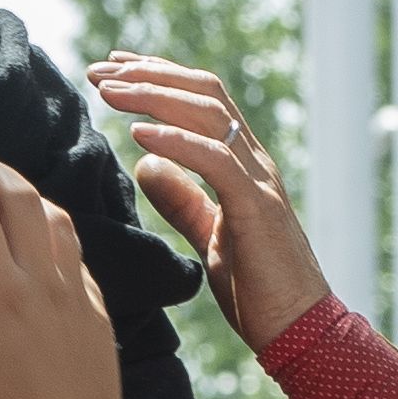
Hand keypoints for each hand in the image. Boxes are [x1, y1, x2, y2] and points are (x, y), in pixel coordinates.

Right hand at [0, 159, 141, 398]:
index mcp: (1, 295)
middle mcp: (42, 281)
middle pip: (20, 197)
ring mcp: (74, 289)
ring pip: (55, 214)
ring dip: (26, 191)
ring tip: (0, 190)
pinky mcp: (94, 304)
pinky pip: (74, 248)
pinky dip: (52, 227)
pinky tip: (36, 240)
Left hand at [88, 59, 331, 350]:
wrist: (299, 330)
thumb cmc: (257, 289)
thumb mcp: (208, 235)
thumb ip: (181, 198)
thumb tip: (145, 163)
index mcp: (243, 165)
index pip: (201, 101)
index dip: (157, 77)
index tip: (112, 69)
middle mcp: (255, 162)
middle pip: (203, 93)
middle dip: (149, 74)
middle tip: (98, 68)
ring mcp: (259, 181)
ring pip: (209, 114)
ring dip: (153, 95)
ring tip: (107, 89)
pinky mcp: (257, 208)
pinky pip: (215, 161)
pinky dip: (176, 141)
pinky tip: (137, 132)